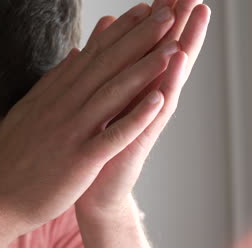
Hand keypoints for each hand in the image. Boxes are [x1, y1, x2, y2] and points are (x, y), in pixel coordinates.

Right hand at [0, 2, 177, 232]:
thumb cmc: (12, 158)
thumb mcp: (28, 111)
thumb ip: (53, 83)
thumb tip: (74, 55)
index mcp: (52, 96)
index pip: (89, 58)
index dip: (117, 33)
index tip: (139, 13)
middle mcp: (62, 108)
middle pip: (104, 68)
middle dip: (137, 40)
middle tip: (163, 15)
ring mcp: (70, 134)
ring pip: (111, 95)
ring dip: (143, 70)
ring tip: (171, 48)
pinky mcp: (78, 162)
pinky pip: (111, 137)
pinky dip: (135, 118)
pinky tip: (158, 101)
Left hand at [76, 0, 210, 212]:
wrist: (89, 191)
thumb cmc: (90, 146)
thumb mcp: (95, 103)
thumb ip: (101, 70)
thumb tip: (102, 37)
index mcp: (125, 89)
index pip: (142, 47)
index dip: (153, 19)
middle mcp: (138, 101)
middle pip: (160, 54)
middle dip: (175, 21)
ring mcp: (141, 121)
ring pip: (165, 77)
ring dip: (181, 45)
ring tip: (197, 15)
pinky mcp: (136, 142)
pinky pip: (151, 112)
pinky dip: (161, 88)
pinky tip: (173, 66)